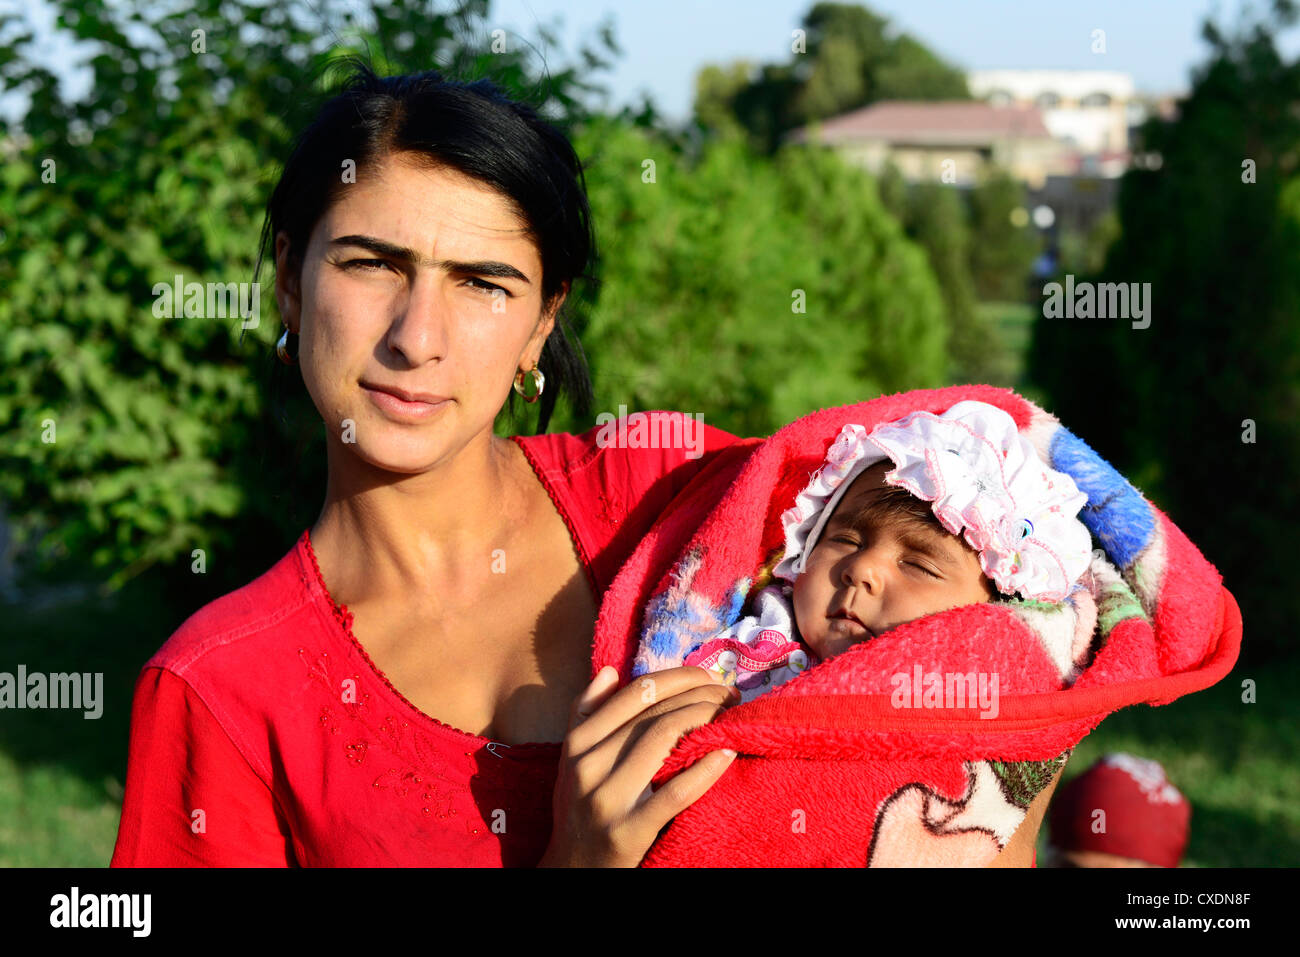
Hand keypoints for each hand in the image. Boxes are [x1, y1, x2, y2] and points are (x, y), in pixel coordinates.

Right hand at [537, 664, 740, 866]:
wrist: (572, 870)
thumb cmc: (579, 809)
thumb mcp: (571, 760)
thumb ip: (585, 713)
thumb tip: (611, 672)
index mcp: (578, 742)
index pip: (635, 693)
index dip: (679, 678)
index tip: (709, 677)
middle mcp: (588, 765)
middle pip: (655, 713)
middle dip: (701, 695)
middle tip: (730, 694)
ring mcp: (607, 799)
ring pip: (664, 740)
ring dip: (706, 720)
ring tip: (732, 716)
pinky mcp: (628, 831)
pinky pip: (675, 793)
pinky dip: (705, 769)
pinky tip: (727, 753)